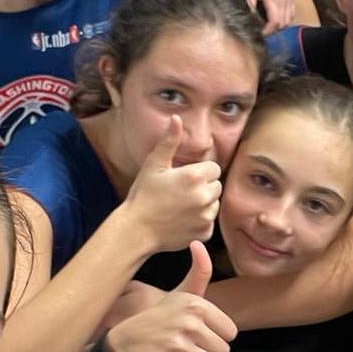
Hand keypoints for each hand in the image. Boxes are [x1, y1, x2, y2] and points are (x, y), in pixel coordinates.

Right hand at [104, 240, 236, 351]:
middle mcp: (187, 323)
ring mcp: (175, 345)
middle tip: (187, 345)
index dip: (216, 336)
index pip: (230, 333)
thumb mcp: (181, 293)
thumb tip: (198, 242)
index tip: (199, 332)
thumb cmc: (162, 316)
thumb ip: (199, 272)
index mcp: (196, 305)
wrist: (126, 340)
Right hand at [122, 115, 222, 252]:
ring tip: (181, 205)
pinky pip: (209, 222)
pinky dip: (199, 221)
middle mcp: (204, 196)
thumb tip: (177, 118)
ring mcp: (205, 216)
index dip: (200, 171)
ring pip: (214, 204)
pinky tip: (182, 219)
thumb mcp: (154, 164)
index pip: (214, 168)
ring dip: (203, 203)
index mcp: (195, 176)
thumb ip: (169, 141)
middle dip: (203, 186)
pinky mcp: (204, 233)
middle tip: (181, 191)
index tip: (184, 177)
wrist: (136, 229)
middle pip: (216, 185)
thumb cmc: (143, 195)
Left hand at [244, 0, 294, 33]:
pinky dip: (286, 20)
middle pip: (282, 24)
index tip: (260, 33)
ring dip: (280, 26)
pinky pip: (292, 13)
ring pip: (289, 20)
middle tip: (263, 32)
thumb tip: (248, 16)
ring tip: (270, 27)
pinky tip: (278, 19)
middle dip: (273, 31)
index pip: (274, 23)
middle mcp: (283, 0)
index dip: (268, 31)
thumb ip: (250, 3)